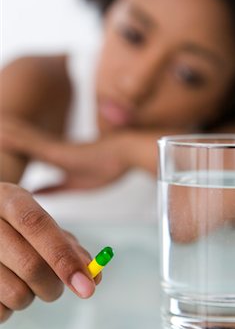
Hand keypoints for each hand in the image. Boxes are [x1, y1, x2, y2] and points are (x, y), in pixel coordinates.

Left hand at [0, 117, 130, 191]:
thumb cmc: (110, 165)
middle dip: (1, 139)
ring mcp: (52, 148)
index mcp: (54, 157)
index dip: (7, 147)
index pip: (24, 150)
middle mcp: (49, 149)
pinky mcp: (57, 150)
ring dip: (3, 134)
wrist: (127, 152)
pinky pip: (28, 142)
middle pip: (17, 142)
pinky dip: (13, 138)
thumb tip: (35, 193)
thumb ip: (57, 188)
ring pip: (18, 138)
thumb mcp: (78, 184)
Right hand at [0, 183, 99, 322]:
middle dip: (54, 286)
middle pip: (31, 265)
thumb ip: (68, 245)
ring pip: (16, 294)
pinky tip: (5, 288)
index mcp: (8, 198)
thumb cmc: (12, 227)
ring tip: (24, 281)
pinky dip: (10, 308)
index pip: (37, 226)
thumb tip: (94, 275)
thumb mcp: (37, 222)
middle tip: (56, 287)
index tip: (87, 286)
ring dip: (32, 297)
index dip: (64, 257)